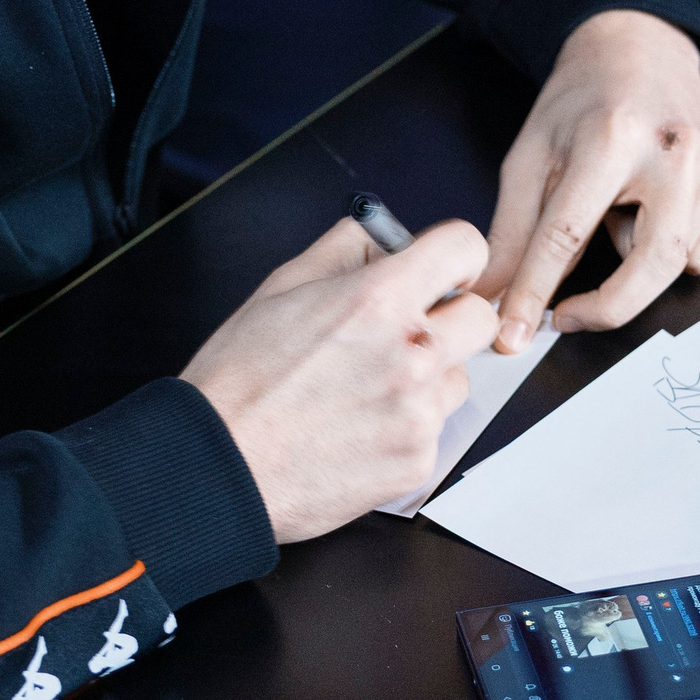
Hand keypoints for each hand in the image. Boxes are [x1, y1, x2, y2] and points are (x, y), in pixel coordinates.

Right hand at [183, 215, 498, 540]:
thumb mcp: (281, 288)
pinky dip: (404, 429)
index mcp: (378, 299)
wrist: (217, 465)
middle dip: (450, 318)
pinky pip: (434, 431)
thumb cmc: (238, 381)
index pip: (466, 247)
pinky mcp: (417, 462)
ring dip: (428, 379)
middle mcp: (411, 353)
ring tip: (365, 392)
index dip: (453, 257)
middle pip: (481, 316)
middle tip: (405, 333)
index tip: (440, 272)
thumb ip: (344, 250)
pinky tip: (356, 431)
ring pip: (458, 379)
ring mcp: (419, 412)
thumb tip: (382, 235)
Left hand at [481, 10, 699, 349]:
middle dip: (606, 307)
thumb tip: (491, 300)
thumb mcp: (530, 159)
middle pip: (650, 264)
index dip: (535, 294)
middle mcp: (676, 149)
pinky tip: (659, 203)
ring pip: (676, 262)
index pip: (567, 236)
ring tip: (622, 206)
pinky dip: (674, 247)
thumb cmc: (580, 106)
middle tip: (568, 317)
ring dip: (637, 257)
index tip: (514, 335)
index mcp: (611, 137)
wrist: (638, 53)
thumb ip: (512, 233)